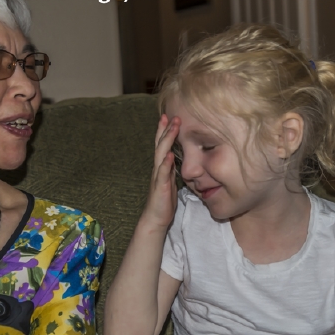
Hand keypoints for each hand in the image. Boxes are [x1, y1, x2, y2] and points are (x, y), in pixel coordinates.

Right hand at [141, 114, 179, 229]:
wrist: (156, 218)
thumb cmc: (164, 200)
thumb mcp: (171, 181)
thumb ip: (172, 169)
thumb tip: (178, 158)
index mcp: (162, 167)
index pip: (162, 145)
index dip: (165, 131)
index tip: (171, 117)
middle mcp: (158, 168)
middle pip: (161, 145)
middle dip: (166, 130)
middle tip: (173, 115)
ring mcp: (158, 177)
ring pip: (161, 154)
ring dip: (167, 140)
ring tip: (173, 128)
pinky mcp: (160, 187)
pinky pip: (162, 173)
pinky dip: (166, 164)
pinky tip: (170, 155)